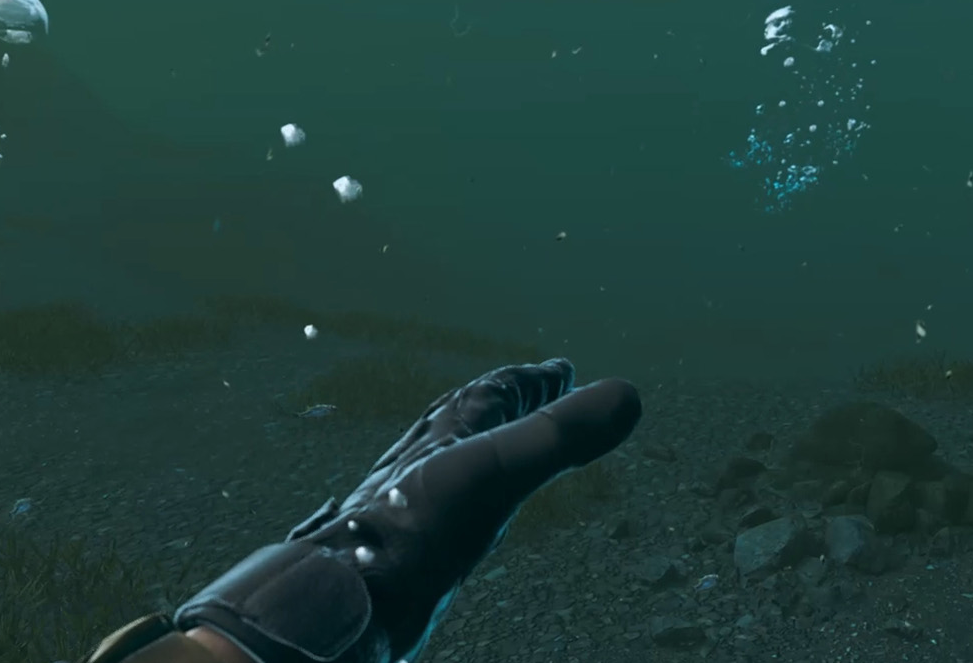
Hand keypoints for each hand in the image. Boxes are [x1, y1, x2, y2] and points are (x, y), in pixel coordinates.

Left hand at [175, 359, 641, 662]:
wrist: (342, 600)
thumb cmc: (412, 531)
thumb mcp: (495, 472)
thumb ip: (559, 436)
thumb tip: (629, 394)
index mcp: (448, 433)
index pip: (497, 394)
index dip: (535, 383)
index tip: (564, 371)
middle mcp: (427, 461)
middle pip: (474, 421)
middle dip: (513, 407)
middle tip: (547, 395)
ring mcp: (414, 505)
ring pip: (458, 463)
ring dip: (491, 449)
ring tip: (513, 450)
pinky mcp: (408, 550)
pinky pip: (450, 508)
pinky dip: (474, 498)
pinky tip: (470, 520)